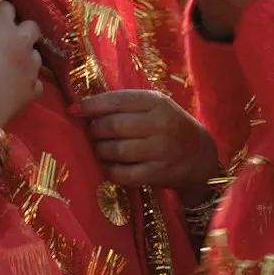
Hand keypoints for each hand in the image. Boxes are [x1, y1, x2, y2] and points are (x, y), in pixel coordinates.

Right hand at [0, 1, 43, 126]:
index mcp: (2, 27)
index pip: (7, 7)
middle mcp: (22, 41)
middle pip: (32, 26)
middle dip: (23, 30)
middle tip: (10, 40)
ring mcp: (32, 65)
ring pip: (36, 54)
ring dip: (26, 57)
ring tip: (12, 67)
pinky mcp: (35, 87)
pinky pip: (36, 81)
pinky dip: (28, 83)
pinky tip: (17, 88)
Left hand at [74, 89, 218, 189]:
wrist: (199, 155)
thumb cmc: (169, 126)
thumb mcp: (155, 106)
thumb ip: (125, 104)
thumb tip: (82, 106)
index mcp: (157, 102)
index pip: (116, 100)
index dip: (91, 105)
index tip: (74, 110)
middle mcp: (159, 124)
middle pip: (113, 126)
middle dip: (95, 129)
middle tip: (93, 132)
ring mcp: (160, 150)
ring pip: (115, 150)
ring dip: (100, 150)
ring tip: (101, 148)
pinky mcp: (158, 173)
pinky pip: (123, 174)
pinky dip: (110, 170)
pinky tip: (110, 165)